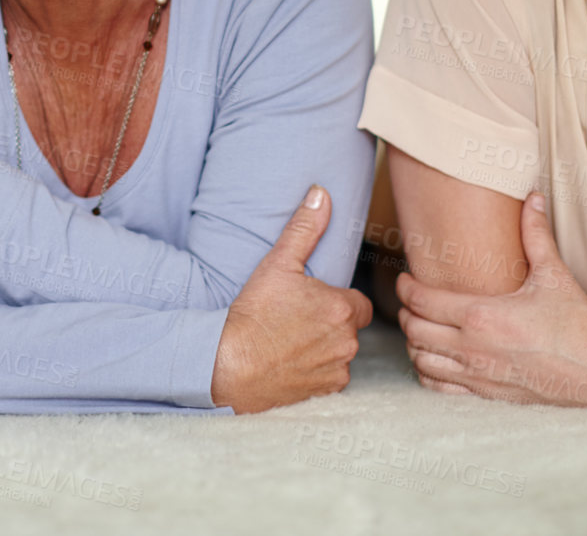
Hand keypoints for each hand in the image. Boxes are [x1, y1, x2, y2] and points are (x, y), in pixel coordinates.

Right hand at [210, 186, 373, 413]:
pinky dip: (315, 372)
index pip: (358, 303)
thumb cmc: (253, 313)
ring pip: (340, 354)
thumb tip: (321, 193)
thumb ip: (304, 228)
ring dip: (324, 348)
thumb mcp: (277, 264)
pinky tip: (290, 364)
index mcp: (342, 308)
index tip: (313, 302)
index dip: (337, 300)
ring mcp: (337, 370)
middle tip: (296, 320)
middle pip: (349, 328)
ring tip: (290, 342)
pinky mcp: (325, 392)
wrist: (228, 365)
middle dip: (329, 324)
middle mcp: (347, 341)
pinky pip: (329, 378)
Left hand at [396, 193, 586, 406]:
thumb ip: (535, 234)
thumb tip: (532, 197)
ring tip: (422, 327)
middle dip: (406, 312)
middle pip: (413, 330)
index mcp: (482, 315)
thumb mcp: (554, 274)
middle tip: (411, 300)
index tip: (405, 278)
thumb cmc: (579, 324)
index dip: (404, 287)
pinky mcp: (487, 394)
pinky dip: (428, 372)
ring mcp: (478, 374)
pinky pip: (439, 387)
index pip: (421, 300)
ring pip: (420, 360)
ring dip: (414, 343)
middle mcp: (473, 347)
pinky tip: (436, 359)